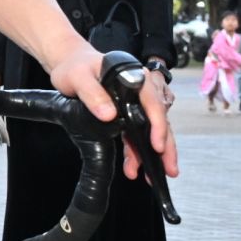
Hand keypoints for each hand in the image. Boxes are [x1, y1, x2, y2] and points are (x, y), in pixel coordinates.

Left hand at [47, 45, 180, 181]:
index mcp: (134, 77)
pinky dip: (136, 151)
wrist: (70, 64)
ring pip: (149, 130)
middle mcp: (140, 90)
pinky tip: (134, 167)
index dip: (158, 124)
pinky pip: (136, 134)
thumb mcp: (79, 78)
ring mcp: (135, 102)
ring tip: (152, 177)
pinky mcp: (127, 113)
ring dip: (152, 154)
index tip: (157, 145)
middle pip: (158, 119)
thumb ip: (93, 94)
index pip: (152, 102)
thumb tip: (109, 115)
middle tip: (170, 169)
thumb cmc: (75, 67)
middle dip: (165, 146)